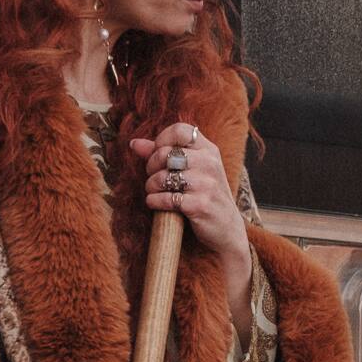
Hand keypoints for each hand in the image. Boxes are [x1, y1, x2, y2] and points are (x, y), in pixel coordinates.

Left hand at [130, 123, 251, 303]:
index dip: (162, 140)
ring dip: (151, 186)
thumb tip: (134, 143)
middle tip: (152, 178)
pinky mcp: (200, 205)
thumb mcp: (192, 171)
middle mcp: (210, 164)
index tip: (158, 154)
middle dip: (151, 166)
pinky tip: (155, 203)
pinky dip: (155, 201)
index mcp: (209, 150)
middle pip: (166, 153)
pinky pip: (167, 198)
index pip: (180, 130)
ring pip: (163, 176)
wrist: (227, 231)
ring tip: (153, 192)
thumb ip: (163, 154)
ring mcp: (207, 184)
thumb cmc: (204, 197)